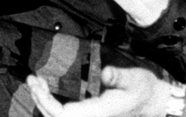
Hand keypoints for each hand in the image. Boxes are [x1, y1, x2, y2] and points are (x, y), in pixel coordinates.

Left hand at [27, 67, 169, 116]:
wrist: (153, 102)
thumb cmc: (143, 89)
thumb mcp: (134, 78)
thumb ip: (119, 76)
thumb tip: (106, 72)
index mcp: (97, 113)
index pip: (63, 115)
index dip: (47, 102)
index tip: (39, 83)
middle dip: (40, 100)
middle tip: (32, 79)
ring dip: (44, 102)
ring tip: (35, 83)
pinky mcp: (89, 115)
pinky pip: (65, 115)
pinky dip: (52, 104)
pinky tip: (47, 91)